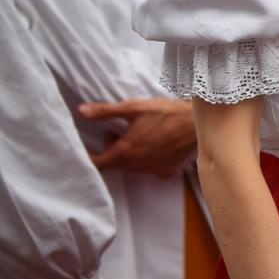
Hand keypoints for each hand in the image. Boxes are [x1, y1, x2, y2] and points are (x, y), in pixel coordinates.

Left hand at [80, 98, 196, 177]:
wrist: (197, 122)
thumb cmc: (165, 113)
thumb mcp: (134, 107)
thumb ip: (105, 111)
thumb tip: (81, 111)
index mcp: (125, 151)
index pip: (99, 163)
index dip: (90, 157)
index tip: (88, 149)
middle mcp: (136, 165)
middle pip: (115, 164)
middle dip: (111, 151)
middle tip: (116, 132)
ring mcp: (151, 169)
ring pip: (131, 167)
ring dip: (127, 155)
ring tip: (136, 136)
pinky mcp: (165, 171)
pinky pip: (148, 169)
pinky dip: (146, 160)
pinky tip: (153, 146)